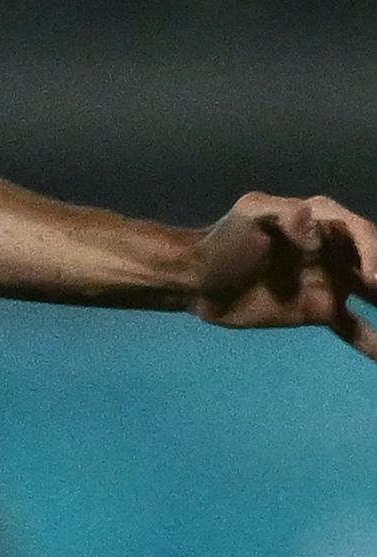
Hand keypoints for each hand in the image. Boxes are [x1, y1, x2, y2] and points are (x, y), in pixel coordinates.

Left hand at [191, 193, 376, 359]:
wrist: (198, 280)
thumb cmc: (224, 241)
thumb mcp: (250, 215)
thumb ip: (285, 214)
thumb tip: (314, 222)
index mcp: (325, 221)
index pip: (360, 234)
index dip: (372, 252)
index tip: (373, 278)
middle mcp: (338, 251)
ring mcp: (334, 282)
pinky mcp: (322, 311)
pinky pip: (355, 327)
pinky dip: (374, 342)